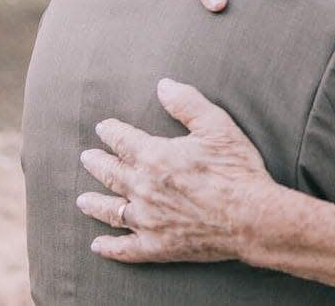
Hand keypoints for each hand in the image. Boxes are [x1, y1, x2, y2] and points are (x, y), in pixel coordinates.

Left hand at [76, 78, 275, 262]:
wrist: (252, 218)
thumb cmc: (237, 170)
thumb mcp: (217, 126)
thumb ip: (187, 104)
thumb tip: (163, 85)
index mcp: (155, 157)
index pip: (123, 140)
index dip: (111, 132)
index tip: (103, 128)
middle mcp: (143, 188)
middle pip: (111, 173)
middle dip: (97, 163)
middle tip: (86, 158)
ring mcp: (148, 220)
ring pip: (111, 211)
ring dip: (94, 204)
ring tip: (82, 200)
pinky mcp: (158, 246)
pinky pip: (126, 248)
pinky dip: (110, 247)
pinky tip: (99, 245)